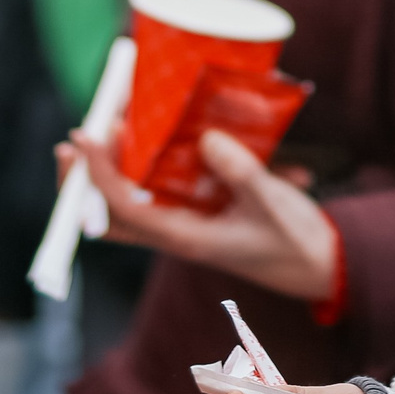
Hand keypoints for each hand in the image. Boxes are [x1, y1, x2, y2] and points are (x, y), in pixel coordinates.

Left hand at [61, 127, 339, 299]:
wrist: (321, 264)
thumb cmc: (296, 241)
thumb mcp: (273, 203)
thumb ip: (242, 172)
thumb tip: (205, 138)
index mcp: (187, 238)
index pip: (127, 207)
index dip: (100, 174)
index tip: (82, 138)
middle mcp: (177, 233)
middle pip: (111, 215)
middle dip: (85, 183)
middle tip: (73, 140)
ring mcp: (186, 224)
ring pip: (130, 204)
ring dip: (112, 171)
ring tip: (106, 129)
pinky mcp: (200, 212)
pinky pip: (159, 192)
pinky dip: (146, 167)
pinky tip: (153, 136)